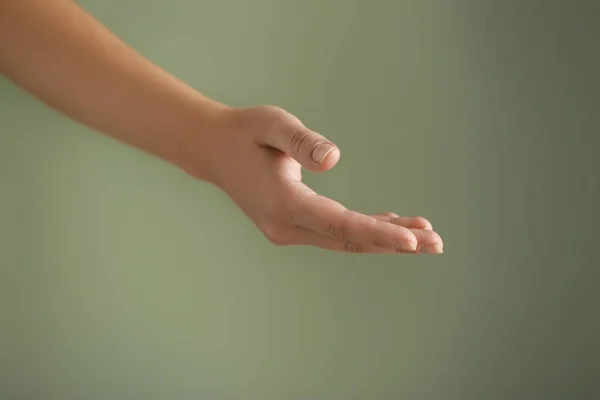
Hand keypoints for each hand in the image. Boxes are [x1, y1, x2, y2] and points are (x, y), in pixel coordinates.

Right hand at [189, 105, 443, 253]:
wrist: (213, 149)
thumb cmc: (243, 132)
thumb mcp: (272, 124)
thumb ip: (301, 141)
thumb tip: (333, 159)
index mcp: (283, 204)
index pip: (340, 225)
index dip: (380, 233)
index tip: (415, 240)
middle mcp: (285, 225)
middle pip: (348, 239)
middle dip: (394, 242)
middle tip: (437, 243)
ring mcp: (287, 230)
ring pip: (344, 239)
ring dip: (383, 239)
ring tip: (424, 236)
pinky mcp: (291, 225)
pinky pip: (334, 232)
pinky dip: (364, 231)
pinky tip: (391, 226)